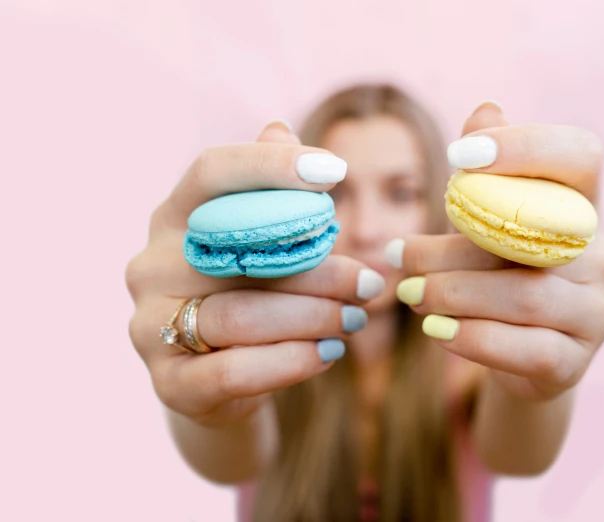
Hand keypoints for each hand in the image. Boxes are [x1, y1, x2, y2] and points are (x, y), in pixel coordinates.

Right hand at [125, 122, 383, 426]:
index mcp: (173, 218)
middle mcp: (150, 265)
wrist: (216, 383)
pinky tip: (328, 354)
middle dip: (318, 268)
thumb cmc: (248, 296)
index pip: (211, 172)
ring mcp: (150, 325)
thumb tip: (280, 130)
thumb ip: (267, 193)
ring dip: (313, 317)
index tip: (336, 171)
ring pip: (240, 315)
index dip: (271, 167)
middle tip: (372, 282)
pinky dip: (290, 362)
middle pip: (238, 251)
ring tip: (357, 320)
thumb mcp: (257, 245)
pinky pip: (232, 371)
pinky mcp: (168, 383)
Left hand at [391, 103, 603, 400]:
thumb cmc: (501, 278)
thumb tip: (484, 110)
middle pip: (531, 234)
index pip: (580, 156)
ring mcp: (597, 313)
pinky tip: (436, 332)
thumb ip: (488, 176)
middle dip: (452, 246)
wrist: (524, 360)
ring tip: (408, 295)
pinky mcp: (575, 361)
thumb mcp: (491, 226)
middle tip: (396, 255)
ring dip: (452, 293)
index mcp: (586, 209)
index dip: (524, 147)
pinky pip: (523, 347)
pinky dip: (471, 338)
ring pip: (524, 295)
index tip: (456, 158)